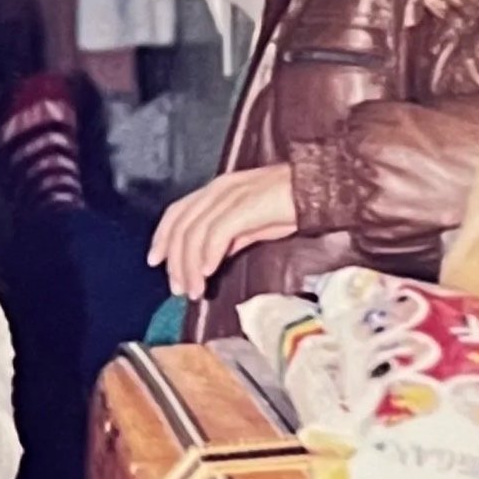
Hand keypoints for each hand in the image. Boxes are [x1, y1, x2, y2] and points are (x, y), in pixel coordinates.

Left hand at [148, 164, 297, 300]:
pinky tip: (209, 273)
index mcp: (218, 189)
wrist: (323, 187)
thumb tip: (211, 259)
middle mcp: (220, 189)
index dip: (162, 236)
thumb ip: (231, 237)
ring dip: (190, 266)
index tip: (156, 260)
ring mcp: (232, 195)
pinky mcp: (246, 205)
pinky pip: (217, 233)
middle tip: (178, 287)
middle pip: (183, 225)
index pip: (178, 211)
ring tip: (194, 290)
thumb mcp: (254, 223)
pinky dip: (208, 255)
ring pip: (195, 233)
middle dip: (175, 261)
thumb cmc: (293, 203)